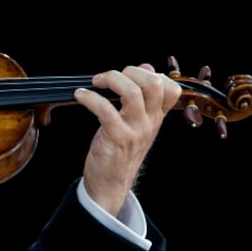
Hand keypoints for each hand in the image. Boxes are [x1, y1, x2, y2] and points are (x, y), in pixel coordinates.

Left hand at [73, 63, 182, 215]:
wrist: (110, 184)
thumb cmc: (118, 150)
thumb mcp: (134, 123)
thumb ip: (141, 97)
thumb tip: (147, 67)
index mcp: (156, 117)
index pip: (171, 88)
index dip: (153, 74)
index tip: (130, 75)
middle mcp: (150, 122)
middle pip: (153, 83)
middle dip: (129, 71)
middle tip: (108, 78)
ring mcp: (135, 130)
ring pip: (132, 92)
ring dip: (111, 80)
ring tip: (95, 82)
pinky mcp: (117, 138)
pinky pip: (106, 109)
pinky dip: (90, 98)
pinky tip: (80, 96)